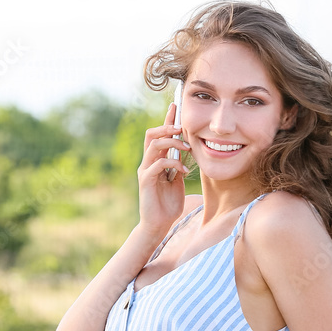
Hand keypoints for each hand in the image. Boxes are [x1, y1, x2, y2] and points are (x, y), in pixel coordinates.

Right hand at [137, 102, 190, 238]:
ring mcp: (145, 171)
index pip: (159, 135)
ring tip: (186, 147)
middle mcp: (147, 162)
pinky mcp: (146, 181)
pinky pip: (157, 164)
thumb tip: (186, 152)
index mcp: (155, 160)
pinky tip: (183, 170)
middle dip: (167, 127)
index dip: (167, 119)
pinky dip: (172, 163)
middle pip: (152, 134)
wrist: (158, 225)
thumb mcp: (177, 181)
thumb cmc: (168, 205)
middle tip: (182, 127)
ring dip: (171, 142)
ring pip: (153, 145)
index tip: (175, 105)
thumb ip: (178, 166)